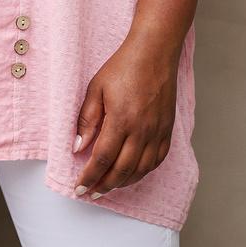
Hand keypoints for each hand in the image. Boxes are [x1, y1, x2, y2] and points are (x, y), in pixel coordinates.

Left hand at [71, 32, 180, 198]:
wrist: (154, 53)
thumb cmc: (122, 67)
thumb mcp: (95, 88)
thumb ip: (87, 120)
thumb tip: (77, 147)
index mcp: (121, 120)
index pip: (102, 159)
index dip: (89, 177)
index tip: (79, 188)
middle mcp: (142, 130)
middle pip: (122, 170)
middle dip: (104, 186)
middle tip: (91, 193)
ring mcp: (157, 131)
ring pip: (141, 169)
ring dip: (124, 183)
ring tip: (109, 187)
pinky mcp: (167, 130)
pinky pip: (157, 160)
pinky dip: (144, 172)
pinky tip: (133, 174)